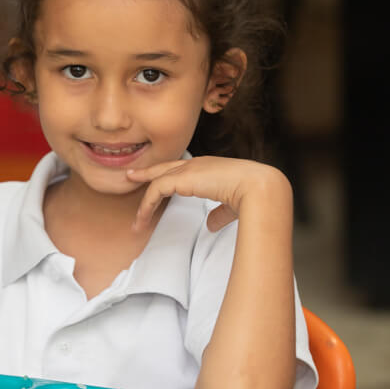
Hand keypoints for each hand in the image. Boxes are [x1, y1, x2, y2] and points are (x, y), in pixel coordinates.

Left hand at [126, 157, 291, 231]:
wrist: (258, 187)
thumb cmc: (252, 196)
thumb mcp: (232, 206)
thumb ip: (220, 214)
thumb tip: (211, 225)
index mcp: (210, 168)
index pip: (184, 169)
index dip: (169, 175)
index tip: (157, 181)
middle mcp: (198, 164)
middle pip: (165, 168)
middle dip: (148, 172)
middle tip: (131, 175)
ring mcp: (189, 168)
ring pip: (157, 182)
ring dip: (145, 203)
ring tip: (136, 221)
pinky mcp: (181, 178)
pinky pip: (156, 190)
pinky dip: (147, 205)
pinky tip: (143, 219)